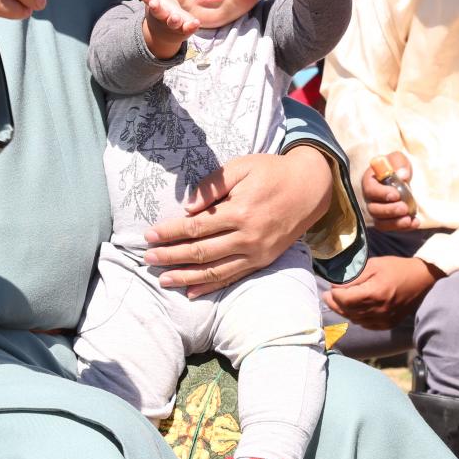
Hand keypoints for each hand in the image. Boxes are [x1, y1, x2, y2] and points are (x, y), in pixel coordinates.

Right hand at [133, 0, 198, 57]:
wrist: (164, 33)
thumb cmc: (162, 8)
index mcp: (155, 5)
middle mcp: (162, 15)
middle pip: (158, 12)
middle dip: (155, 8)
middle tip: (153, 3)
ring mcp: (172, 24)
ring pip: (172, 23)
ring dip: (173, 20)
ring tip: (175, 17)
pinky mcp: (183, 30)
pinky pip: (187, 29)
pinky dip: (191, 26)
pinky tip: (196, 22)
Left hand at [145, 147, 332, 298]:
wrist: (310, 188)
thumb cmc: (271, 172)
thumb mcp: (241, 167)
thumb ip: (212, 186)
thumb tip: (187, 208)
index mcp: (240, 211)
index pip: (196, 227)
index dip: (170, 232)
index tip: (149, 235)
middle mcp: (248, 237)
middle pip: (201, 252)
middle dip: (171, 256)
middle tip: (148, 258)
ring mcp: (256, 253)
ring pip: (215, 270)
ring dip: (186, 277)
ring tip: (163, 280)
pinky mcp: (263, 261)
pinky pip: (233, 277)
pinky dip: (212, 286)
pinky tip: (193, 291)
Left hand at [321, 255, 439, 329]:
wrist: (420, 278)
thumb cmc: (396, 268)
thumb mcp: (373, 265)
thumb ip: (354, 277)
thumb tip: (337, 286)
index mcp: (374, 294)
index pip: (345, 300)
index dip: (334, 294)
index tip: (331, 287)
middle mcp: (378, 310)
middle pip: (348, 312)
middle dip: (335, 304)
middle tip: (327, 296)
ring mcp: (384, 319)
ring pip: (356, 320)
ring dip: (345, 311)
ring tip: (339, 302)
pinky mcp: (388, 324)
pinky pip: (366, 325)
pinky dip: (357, 318)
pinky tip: (355, 310)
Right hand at [362, 150, 416, 230]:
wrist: (400, 177)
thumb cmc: (395, 166)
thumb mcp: (398, 159)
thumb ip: (399, 164)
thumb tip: (403, 175)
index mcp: (370, 181)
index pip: (370, 190)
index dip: (382, 194)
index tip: (396, 194)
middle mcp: (370, 199)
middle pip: (373, 209)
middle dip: (389, 210)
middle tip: (404, 208)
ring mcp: (377, 211)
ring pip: (380, 222)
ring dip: (394, 223)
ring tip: (409, 219)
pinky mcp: (386, 220)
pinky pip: (390, 228)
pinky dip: (402, 228)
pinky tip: (415, 222)